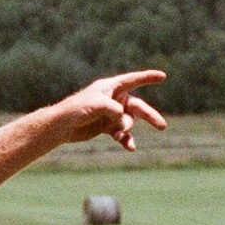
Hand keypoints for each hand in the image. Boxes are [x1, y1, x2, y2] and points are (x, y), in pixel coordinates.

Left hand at [51, 70, 168, 150]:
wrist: (61, 126)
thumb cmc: (77, 109)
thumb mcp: (99, 105)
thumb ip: (116, 110)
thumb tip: (125, 122)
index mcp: (111, 87)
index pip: (133, 80)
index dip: (147, 78)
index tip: (162, 76)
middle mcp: (114, 99)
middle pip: (138, 106)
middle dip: (150, 116)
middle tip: (162, 127)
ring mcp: (112, 113)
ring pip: (129, 122)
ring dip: (126, 130)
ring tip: (117, 136)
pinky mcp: (108, 127)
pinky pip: (122, 134)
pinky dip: (126, 140)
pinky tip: (130, 148)